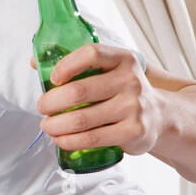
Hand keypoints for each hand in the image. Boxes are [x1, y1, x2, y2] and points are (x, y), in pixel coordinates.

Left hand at [32, 44, 163, 154]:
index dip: (65, 65)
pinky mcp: (133, 132)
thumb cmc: (122, 91)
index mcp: (123, 60)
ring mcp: (134, 107)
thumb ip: (76, 64)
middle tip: (42, 108)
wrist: (160, 116)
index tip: (52, 79)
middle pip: (78, 92)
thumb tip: (35, 63)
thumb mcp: (109, 70)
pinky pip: (91, 138)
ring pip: (81, 119)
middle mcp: (130, 81)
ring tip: (47, 126)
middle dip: (50, 103)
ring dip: (55, 125)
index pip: (91, 54)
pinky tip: (60, 139)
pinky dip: (69, 141)